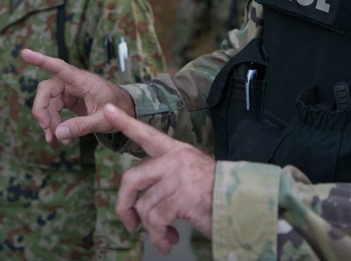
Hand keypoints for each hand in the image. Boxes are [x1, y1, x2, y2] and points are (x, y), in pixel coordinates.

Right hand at [22, 48, 134, 143]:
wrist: (124, 109)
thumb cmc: (118, 108)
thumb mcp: (103, 120)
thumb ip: (82, 126)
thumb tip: (58, 133)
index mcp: (83, 80)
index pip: (59, 67)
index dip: (41, 61)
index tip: (25, 53)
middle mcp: (73, 82)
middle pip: (46, 90)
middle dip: (42, 110)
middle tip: (46, 129)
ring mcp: (69, 90)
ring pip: (48, 102)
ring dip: (48, 121)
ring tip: (55, 140)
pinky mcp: (68, 99)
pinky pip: (53, 109)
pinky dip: (53, 123)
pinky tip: (59, 137)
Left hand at [101, 104, 214, 255]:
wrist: (245, 204)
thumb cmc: (217, 194)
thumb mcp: (191, 176)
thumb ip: (166, 180)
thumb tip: (139, 205)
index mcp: (177, 151)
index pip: (147, 135)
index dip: (125, 123)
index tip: (106, 110)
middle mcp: (176, 160)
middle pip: (133, 178)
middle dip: (125, 205)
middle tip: (130, 223)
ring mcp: (179, 178)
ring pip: (145, 206)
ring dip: (152, 229)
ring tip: (164, 236)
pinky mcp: (183, 198)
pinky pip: (157, 220)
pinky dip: (159, 236)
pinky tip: (169, 241)